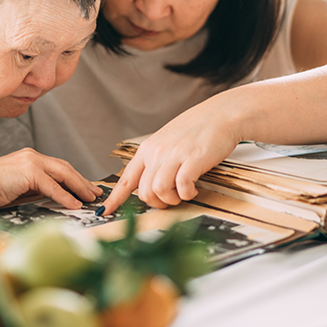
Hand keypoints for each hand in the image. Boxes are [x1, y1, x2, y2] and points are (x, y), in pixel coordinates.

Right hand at [0, 148, 102, 208]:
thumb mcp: (19, 188)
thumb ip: (37, 189)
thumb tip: (57, 198)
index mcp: (30, 158)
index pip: (59, 167)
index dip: (75, 178)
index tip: (86, 188)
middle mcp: (33, 156)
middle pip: (65, 168)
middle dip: (82, 181)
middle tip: (95, 193)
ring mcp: (31, 162)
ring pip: (63, 173)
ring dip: (79, 187)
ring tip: (90, 198)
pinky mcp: (28, 171)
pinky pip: (52, 186)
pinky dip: (65, 196)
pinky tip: (74, 205)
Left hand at [101, 93, 242, 214]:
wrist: (220, 115)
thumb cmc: (196, 130)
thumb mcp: (167, 142)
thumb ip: (156, 160)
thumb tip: (150, 184)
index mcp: (147, 150)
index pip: (126, 178)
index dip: (115, 198)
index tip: (106, 211)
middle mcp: (156, 153)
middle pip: (143, 192)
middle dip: (157, 203)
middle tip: (171, 199)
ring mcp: (173, 156)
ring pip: (158, 191)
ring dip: (171, 200)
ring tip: (182, 193)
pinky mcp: (192, 160)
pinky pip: (181, 187)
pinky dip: (187, 194)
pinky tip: (193, 189)